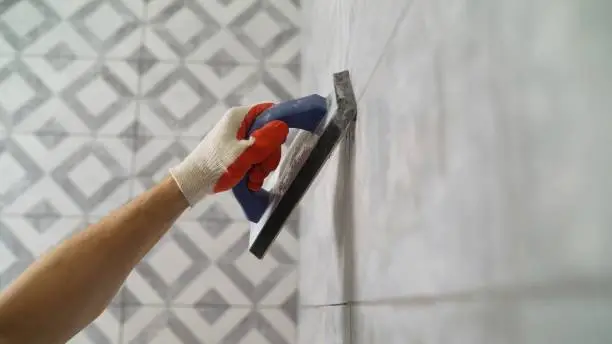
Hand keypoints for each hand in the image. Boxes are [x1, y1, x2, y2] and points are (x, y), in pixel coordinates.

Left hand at [170, 103, 288, 204]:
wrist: (193, 183)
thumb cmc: (216, 166)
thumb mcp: (245, 154)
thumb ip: (266, 140)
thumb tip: (283, 126)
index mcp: (239, 117)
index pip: (268, 110)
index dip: (278, 125)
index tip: (279, 143)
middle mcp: (239, 124)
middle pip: (269, 133)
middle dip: (268, 154)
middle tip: (261, 169)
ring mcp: (238, 138)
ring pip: (264, 148)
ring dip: (263, 166)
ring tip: (253, 178)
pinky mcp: (236, 151)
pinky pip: (255, 157)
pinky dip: (256, 170)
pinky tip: (250, 181)